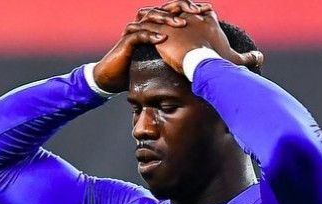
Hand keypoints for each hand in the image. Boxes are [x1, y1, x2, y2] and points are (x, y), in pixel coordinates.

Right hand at [92, 1, 211, 92]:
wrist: (113, 77)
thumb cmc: (137, 67)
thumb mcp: (162, 56)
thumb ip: (177, 49)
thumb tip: (202, 51)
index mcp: (155, 23)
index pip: (174, 9)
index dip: (190, 7)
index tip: (208, 10)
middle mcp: (145, 22)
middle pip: (164, 7)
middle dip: (181, 7)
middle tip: (197, 11)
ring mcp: (135, 30)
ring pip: (151, 17)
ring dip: (167, 19)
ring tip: (181, 24)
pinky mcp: (126, 41)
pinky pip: (139, 34)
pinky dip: (151, 35)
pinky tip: (162, 38)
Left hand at [143, 9, 263, 75]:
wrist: (206, 65)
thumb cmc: (221, 63)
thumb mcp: (237, 59)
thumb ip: (248, 57)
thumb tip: (260, 57)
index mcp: (208, 20)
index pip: (200, 10)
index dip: (193, 12)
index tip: (186, 18)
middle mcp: (192, 17)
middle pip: (179, 8)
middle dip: (170, 12)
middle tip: (161, 18)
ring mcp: (176, 23)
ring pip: (162, 14)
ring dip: (154, 17)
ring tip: (144, 21)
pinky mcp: (163, 32)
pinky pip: (149, 26)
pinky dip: (143, 27)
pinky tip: (135, 30)